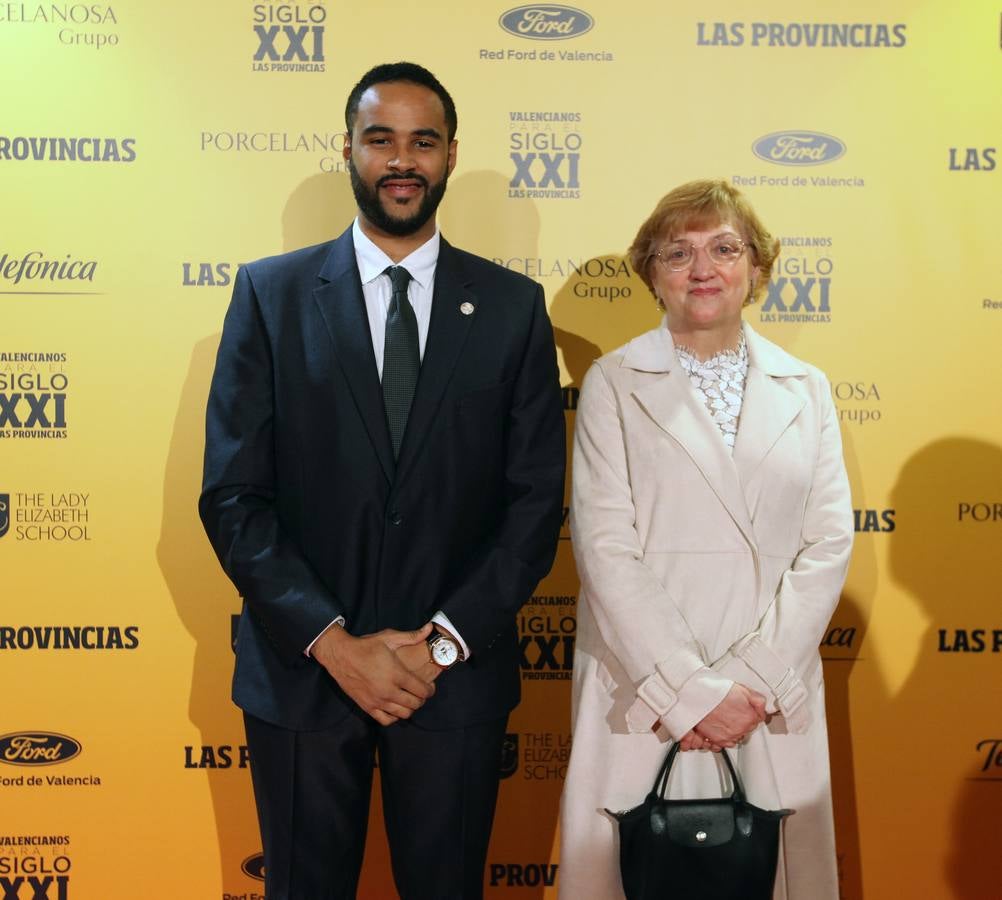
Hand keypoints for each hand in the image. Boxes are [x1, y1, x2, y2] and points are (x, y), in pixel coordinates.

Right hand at [311, 623, 434, 725]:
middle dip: (422, 699)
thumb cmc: (366, 646)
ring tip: (408, 699)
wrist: (341, 656)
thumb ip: (412, 636)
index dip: (430, 690)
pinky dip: (394, 717)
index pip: (422, 690)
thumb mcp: (389, 637)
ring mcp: (377, 701)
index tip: (430, 686)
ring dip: (410, 708)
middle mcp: (389, 691)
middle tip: (420, 692)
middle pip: (415, 704)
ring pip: (403, 714)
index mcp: (397, 674)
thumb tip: (430, 628)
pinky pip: (386, 720)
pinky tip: (395, 707)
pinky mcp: (367, 707)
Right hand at [692, 683, 766, 748]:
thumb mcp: (742, 689)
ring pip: (737, 736)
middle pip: (747, 728)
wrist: (697, 695)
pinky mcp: (718, 740)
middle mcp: (741, 729)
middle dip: (741, 721)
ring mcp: (729, 736)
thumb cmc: (716, 691)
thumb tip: (764, 709)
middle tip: (732, 711)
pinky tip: (719, 726)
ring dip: (733, 730)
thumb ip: (758, 701)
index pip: (758, 719)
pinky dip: (724, 737)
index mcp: (749, 717)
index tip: (745, 709)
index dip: (750, 712)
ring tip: (724, 718)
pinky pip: (726, 743)